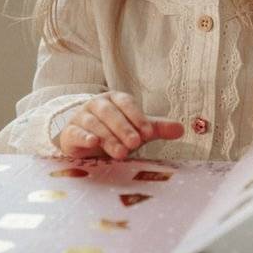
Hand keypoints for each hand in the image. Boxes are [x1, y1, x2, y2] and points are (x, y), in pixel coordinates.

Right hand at [59, 92, 183, 160]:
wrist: (84, 142)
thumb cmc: (114, 132)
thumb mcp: (136, 130)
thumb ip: (156, 128)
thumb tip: (181, 129)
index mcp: (115, 99)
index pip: (127, 103)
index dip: (138, 117)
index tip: (149, 134)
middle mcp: (98, 104)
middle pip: (111, 113)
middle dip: (124, 128)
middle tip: (135, 144)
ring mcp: (82, 117)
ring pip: (95, 124)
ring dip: (109, 138)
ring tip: (121, 153)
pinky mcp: (71, 132)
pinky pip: (77, 132)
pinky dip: (85, 136)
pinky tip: (93, 144)